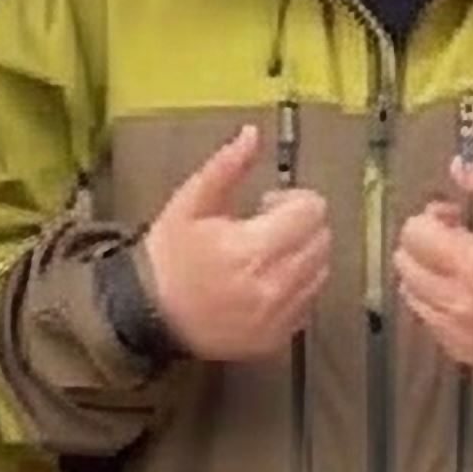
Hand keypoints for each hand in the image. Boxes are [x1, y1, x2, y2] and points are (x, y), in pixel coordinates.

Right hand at [135, 129, 341, 364]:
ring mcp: (278, 316)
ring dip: (304, 255)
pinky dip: (299, 287)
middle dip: (301, 225)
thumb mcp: (190, 204)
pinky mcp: (279, 337)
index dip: (292, 199)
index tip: (265, 205)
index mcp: (252, 248)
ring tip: (268, 255)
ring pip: (322, 271)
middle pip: (323, 239)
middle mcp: (273, 285)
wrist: (150, 316)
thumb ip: (226, 167)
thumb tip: (252, 134)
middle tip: (266, 227)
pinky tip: (268, 281)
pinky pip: (311, 302)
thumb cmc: (170, 256)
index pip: (312, 211)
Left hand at [387, 154, 472, 376]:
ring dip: (426, 274)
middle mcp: (458, 302)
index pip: (414, 235)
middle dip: (424, 244)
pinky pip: (430, 323)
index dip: (430, 216)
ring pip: (412, 296)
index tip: (455, 216)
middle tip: (456, 238)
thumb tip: (458, 167)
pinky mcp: (465, 352)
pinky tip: (468, 296)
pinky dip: (438, 304)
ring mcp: (459, 333)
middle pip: (406, 265)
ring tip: (460, 267)